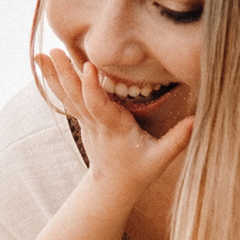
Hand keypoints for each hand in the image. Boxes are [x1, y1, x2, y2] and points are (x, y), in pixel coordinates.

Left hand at [37, 49, 193, 198]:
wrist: (113, 187)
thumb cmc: (139, 171)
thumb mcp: (161, 159)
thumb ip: (178, 139)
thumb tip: (197, 120)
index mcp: (114, 130)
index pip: (100, 108)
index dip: (92, 89)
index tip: (89, 67)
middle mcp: (96, 124)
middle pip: (77, 98)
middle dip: (65, 76)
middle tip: (54, 52)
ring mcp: (86, 121)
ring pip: (67, 97)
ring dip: (54, 75)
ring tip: (41, 54)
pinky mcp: (82, 118)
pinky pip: (65, 98)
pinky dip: (53, 81)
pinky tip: (43, 64)